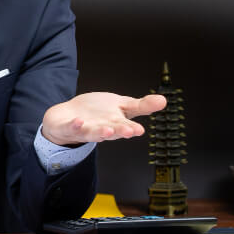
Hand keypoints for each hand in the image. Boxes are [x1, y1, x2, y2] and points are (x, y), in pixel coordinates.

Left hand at [41, 92, 166, 146]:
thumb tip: (164, 100)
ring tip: (107, 130)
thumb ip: (142, 105)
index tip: (139, 129)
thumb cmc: (98, 113)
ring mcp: (86, 129)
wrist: (69, 117)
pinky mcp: (70, 127)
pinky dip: (75, 125)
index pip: (126, 125)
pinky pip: (72, 127)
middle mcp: (103, 128)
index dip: (132, 128)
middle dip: (121, 131)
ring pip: (95, 133)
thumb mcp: (122, 106)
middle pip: (113, 131)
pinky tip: (78, 121)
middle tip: (130, 131)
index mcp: (117, 123)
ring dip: (101, 132)